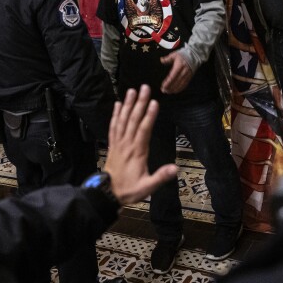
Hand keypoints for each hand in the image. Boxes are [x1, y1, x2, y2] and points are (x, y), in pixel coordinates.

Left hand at [104, 85, 176, 204]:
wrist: (107, 194)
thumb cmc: (129, 190)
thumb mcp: (147, 187)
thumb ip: (160, 177)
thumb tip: (176, 168)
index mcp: (137, 152)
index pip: (144, 130)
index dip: (149, 116)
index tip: (154, 102)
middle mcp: (127, 144)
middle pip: (133, 120)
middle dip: (139, 103)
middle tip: (144, 88)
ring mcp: (118, 143)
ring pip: (122, 120)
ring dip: (127, 105)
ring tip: (131, 90)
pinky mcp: (112, 145)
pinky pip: (113, 127)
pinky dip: (115, 115)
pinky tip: (117, 104)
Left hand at [160, 52, 192, 93]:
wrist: (194, 55)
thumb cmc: (183, 55)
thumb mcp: (174, 55)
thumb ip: (167, 58)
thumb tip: (161, 60)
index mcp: (179, 66)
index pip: (172, 76)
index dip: (168, 82)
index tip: (163, 86)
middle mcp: (183, 72)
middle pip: (176, 82)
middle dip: (169, 87)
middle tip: (163, 91)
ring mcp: (187, 75)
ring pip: (180, 85)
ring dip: (174, 89)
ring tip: (168, 92)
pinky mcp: (189, 77)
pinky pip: (185, 85)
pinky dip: (180, 89)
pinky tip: (175, 91)